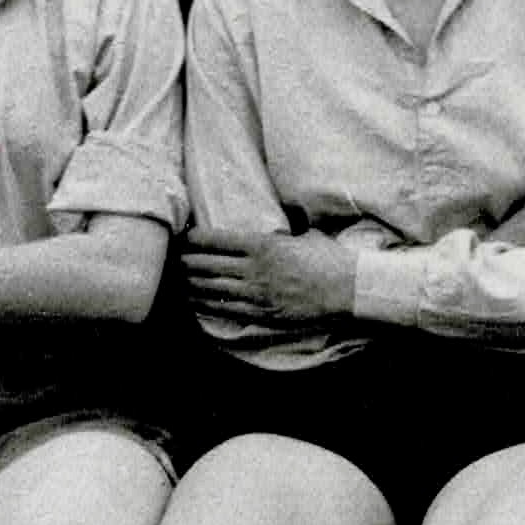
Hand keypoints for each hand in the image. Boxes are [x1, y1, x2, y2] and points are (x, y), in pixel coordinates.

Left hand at [180, 224, 360, 329]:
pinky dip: (207, 306)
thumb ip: (288, 225)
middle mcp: (255, 270)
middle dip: (186, 262)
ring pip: (211, 289)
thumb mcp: (307, 233)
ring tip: (179, 281)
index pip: (217, 240)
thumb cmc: (331, 258)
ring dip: (191, 285)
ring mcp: (258, 294)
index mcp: (264, 245)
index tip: (184, 238)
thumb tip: (285, 211)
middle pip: (207, 265)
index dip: (195, 239)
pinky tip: (196, 303)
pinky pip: (226, 311)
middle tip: (174, 259)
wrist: (350, 290)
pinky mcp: (263, 313)